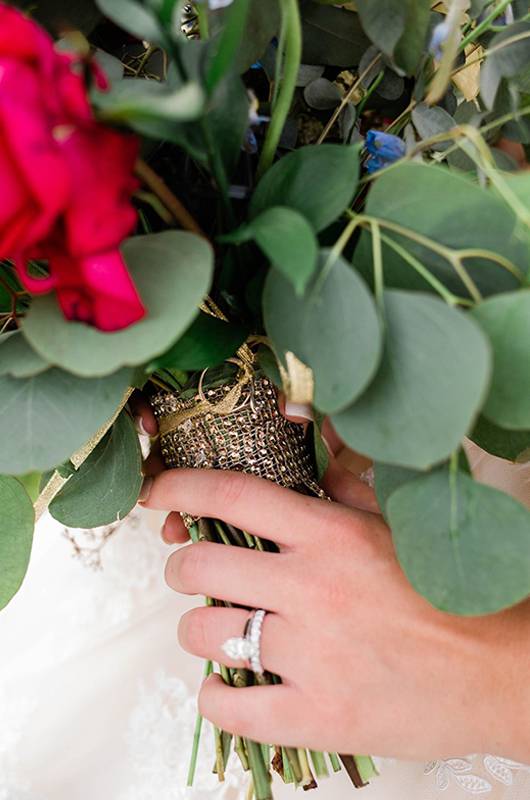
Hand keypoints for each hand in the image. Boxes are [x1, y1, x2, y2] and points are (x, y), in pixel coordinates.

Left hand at [140, 465, 529, 762]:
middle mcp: (313, 589)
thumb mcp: (398, 528)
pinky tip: (230, 687)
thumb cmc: (449, 595)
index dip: (181, 487)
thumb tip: (306, 455)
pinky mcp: (317, 717)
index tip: (156, 492)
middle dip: (182, 566)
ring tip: (218, 630)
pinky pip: (230, 708)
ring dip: (196, 629)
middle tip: (193, 572)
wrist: (499, 673)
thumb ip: (346, 489)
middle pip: (201, 565)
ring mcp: (312, 656)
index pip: (233, 496)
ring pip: (205, 634)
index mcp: (332, 536)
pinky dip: (214, 698)